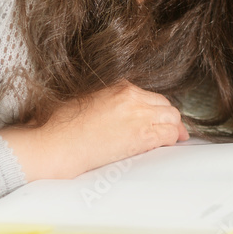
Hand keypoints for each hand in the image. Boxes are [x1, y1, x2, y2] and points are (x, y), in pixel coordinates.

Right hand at [0, 80, 188, 181]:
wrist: (58, 145)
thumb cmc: (63, 126)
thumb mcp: (87, 100)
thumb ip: (109, 99)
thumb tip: (119, 109)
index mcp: (121, 88)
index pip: (149, 96)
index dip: (156, 107)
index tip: (157, 116)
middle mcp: (133, 99)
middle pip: (164, 104)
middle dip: (168, 116)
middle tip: (171, 127)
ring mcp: (139, 117)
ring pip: (172, 118)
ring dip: (174, 126)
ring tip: (174, 136)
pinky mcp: (141, 137)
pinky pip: (168, 134)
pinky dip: (173, 137)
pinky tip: (172, 142)